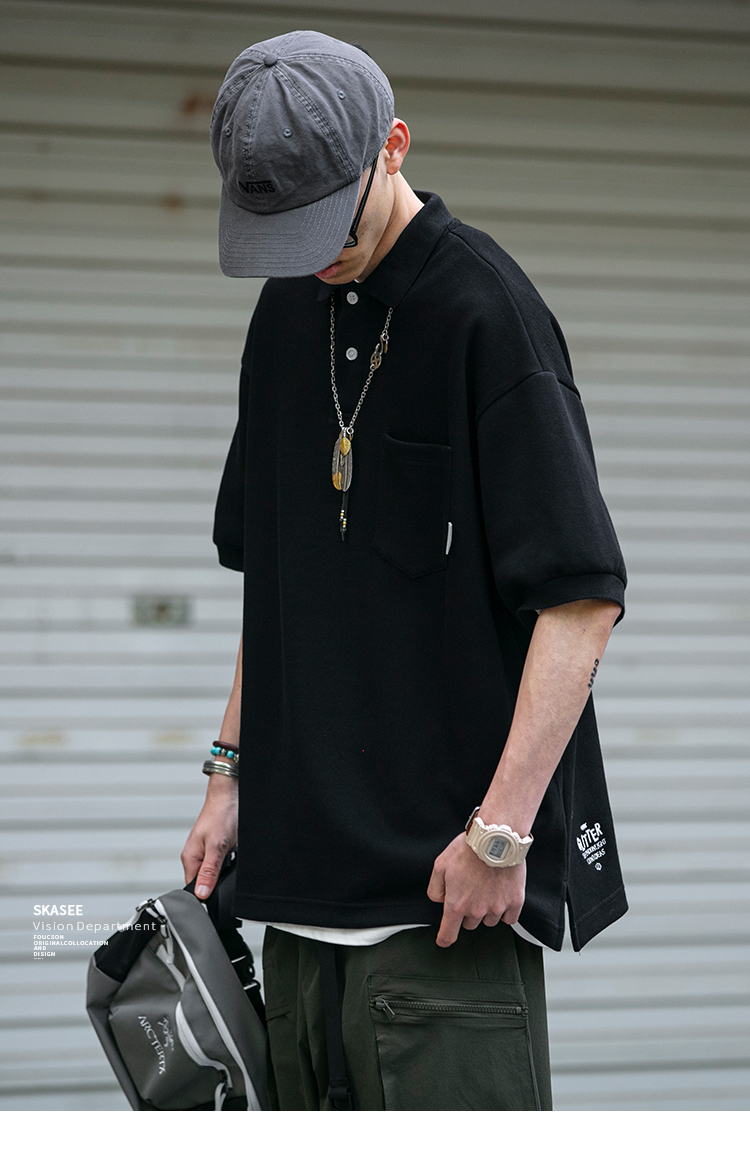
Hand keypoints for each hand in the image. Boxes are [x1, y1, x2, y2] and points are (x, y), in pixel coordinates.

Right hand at [180, 775, 237, 898]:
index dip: (206, 894)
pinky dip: (229, 862)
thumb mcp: (217, 847)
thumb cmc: (222, 816)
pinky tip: (235, 855)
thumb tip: (201, 894)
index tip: (219, 892)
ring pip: (214, 872)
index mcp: (190, 858)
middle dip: (217, 882)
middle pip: (204, 881)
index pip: (193, 888)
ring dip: (224, 871)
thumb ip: (209, 871)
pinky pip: (221, 863)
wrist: (230, 796)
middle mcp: (195, 856)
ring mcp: (205, 851)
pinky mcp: (215, 847)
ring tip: (231, 859)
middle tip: (228, 870)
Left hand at [427, 833, 525, 947]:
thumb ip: (435, 888)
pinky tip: (501, 894)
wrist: (496, 838)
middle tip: (471, 891)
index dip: (444, 939)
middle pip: (470, 924)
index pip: (448, 935)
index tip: (444, 940)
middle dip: (468, 912)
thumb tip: (440, 901)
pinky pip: (509, 918)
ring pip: (489, 921)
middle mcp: (477, 911)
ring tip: (487, 888)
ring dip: (486, 910)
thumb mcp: (440, 865)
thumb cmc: (468, 849)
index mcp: (456, 905)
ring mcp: (497, 907)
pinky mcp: (515, 902)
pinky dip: (505, 910)